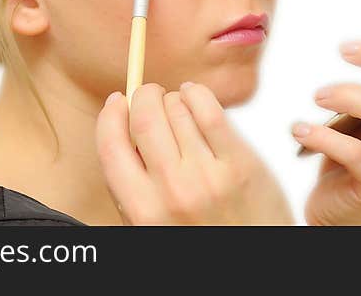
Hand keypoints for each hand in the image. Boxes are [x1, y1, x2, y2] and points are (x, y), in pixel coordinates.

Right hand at [96, 81, 293, 224]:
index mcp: (142, 211)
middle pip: (144, 117)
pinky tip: (194, 96)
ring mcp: (208, 176)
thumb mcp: (151, 225)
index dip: (110, 114)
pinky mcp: (240, 164)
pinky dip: (197, 94)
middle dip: (143, 96)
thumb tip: (121, 124)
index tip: (116, 101)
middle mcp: (172, 192)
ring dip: (172, 98)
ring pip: (176, 109)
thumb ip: (132, 185)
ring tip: (176, 105)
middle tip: (148, 95)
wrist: (250, 266)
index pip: (110, 145)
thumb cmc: (200, 237)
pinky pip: (210, 110)